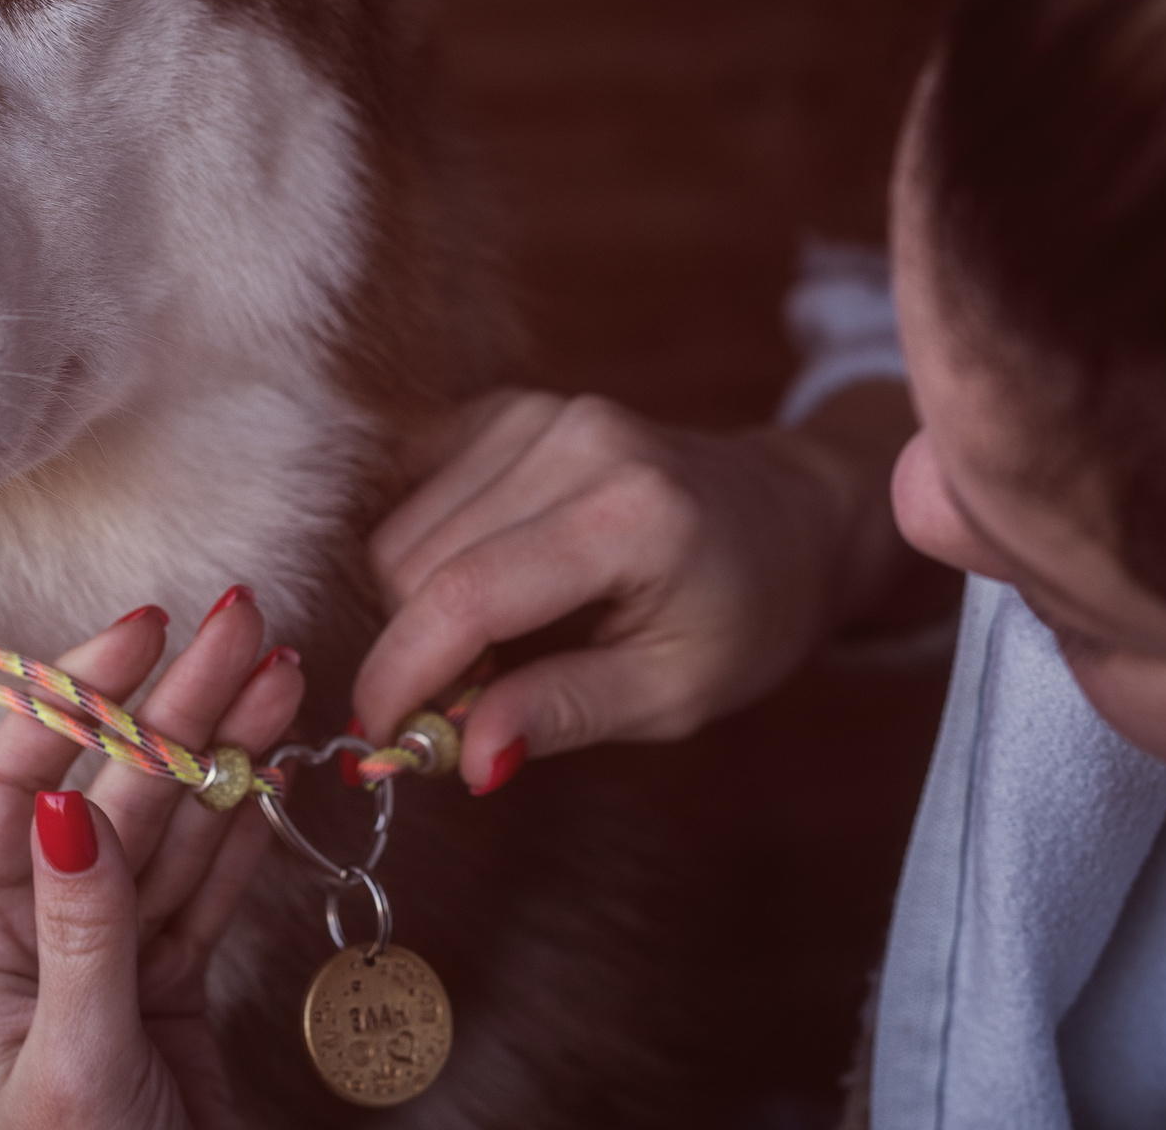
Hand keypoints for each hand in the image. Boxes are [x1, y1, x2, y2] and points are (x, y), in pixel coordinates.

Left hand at [0, 591, 305, 1129]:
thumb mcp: (78, 1064)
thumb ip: (81, 933)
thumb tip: (67, 807)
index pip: (18, 784)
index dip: (79, 699)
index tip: (145, 633)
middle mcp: (32, 934)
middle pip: (110, 790)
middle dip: (177, 704)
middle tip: (242, 621)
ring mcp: (105, 953)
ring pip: (173, 826)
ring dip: (226, 746)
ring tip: (280, 669)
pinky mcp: (168, 980)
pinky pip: (210, 880)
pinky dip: (248, 819)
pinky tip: (277, 757)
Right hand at [353, 386, 918, 791]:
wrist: (789, 519)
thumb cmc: (745, 617)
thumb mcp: (676, 693)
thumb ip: (564, 714)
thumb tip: (462, 757)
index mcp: (631, 515)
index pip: (467, 596)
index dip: (401, 675)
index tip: (375, 743)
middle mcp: (578, 442)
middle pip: (414, 561)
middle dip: (415, 649)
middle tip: (469, 704)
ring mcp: (541, 412)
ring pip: (400, 527)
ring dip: (418, 605)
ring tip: (497, 647)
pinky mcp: (511, 407)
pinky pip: (413, 488)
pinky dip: (423, 553)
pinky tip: (483, 586)